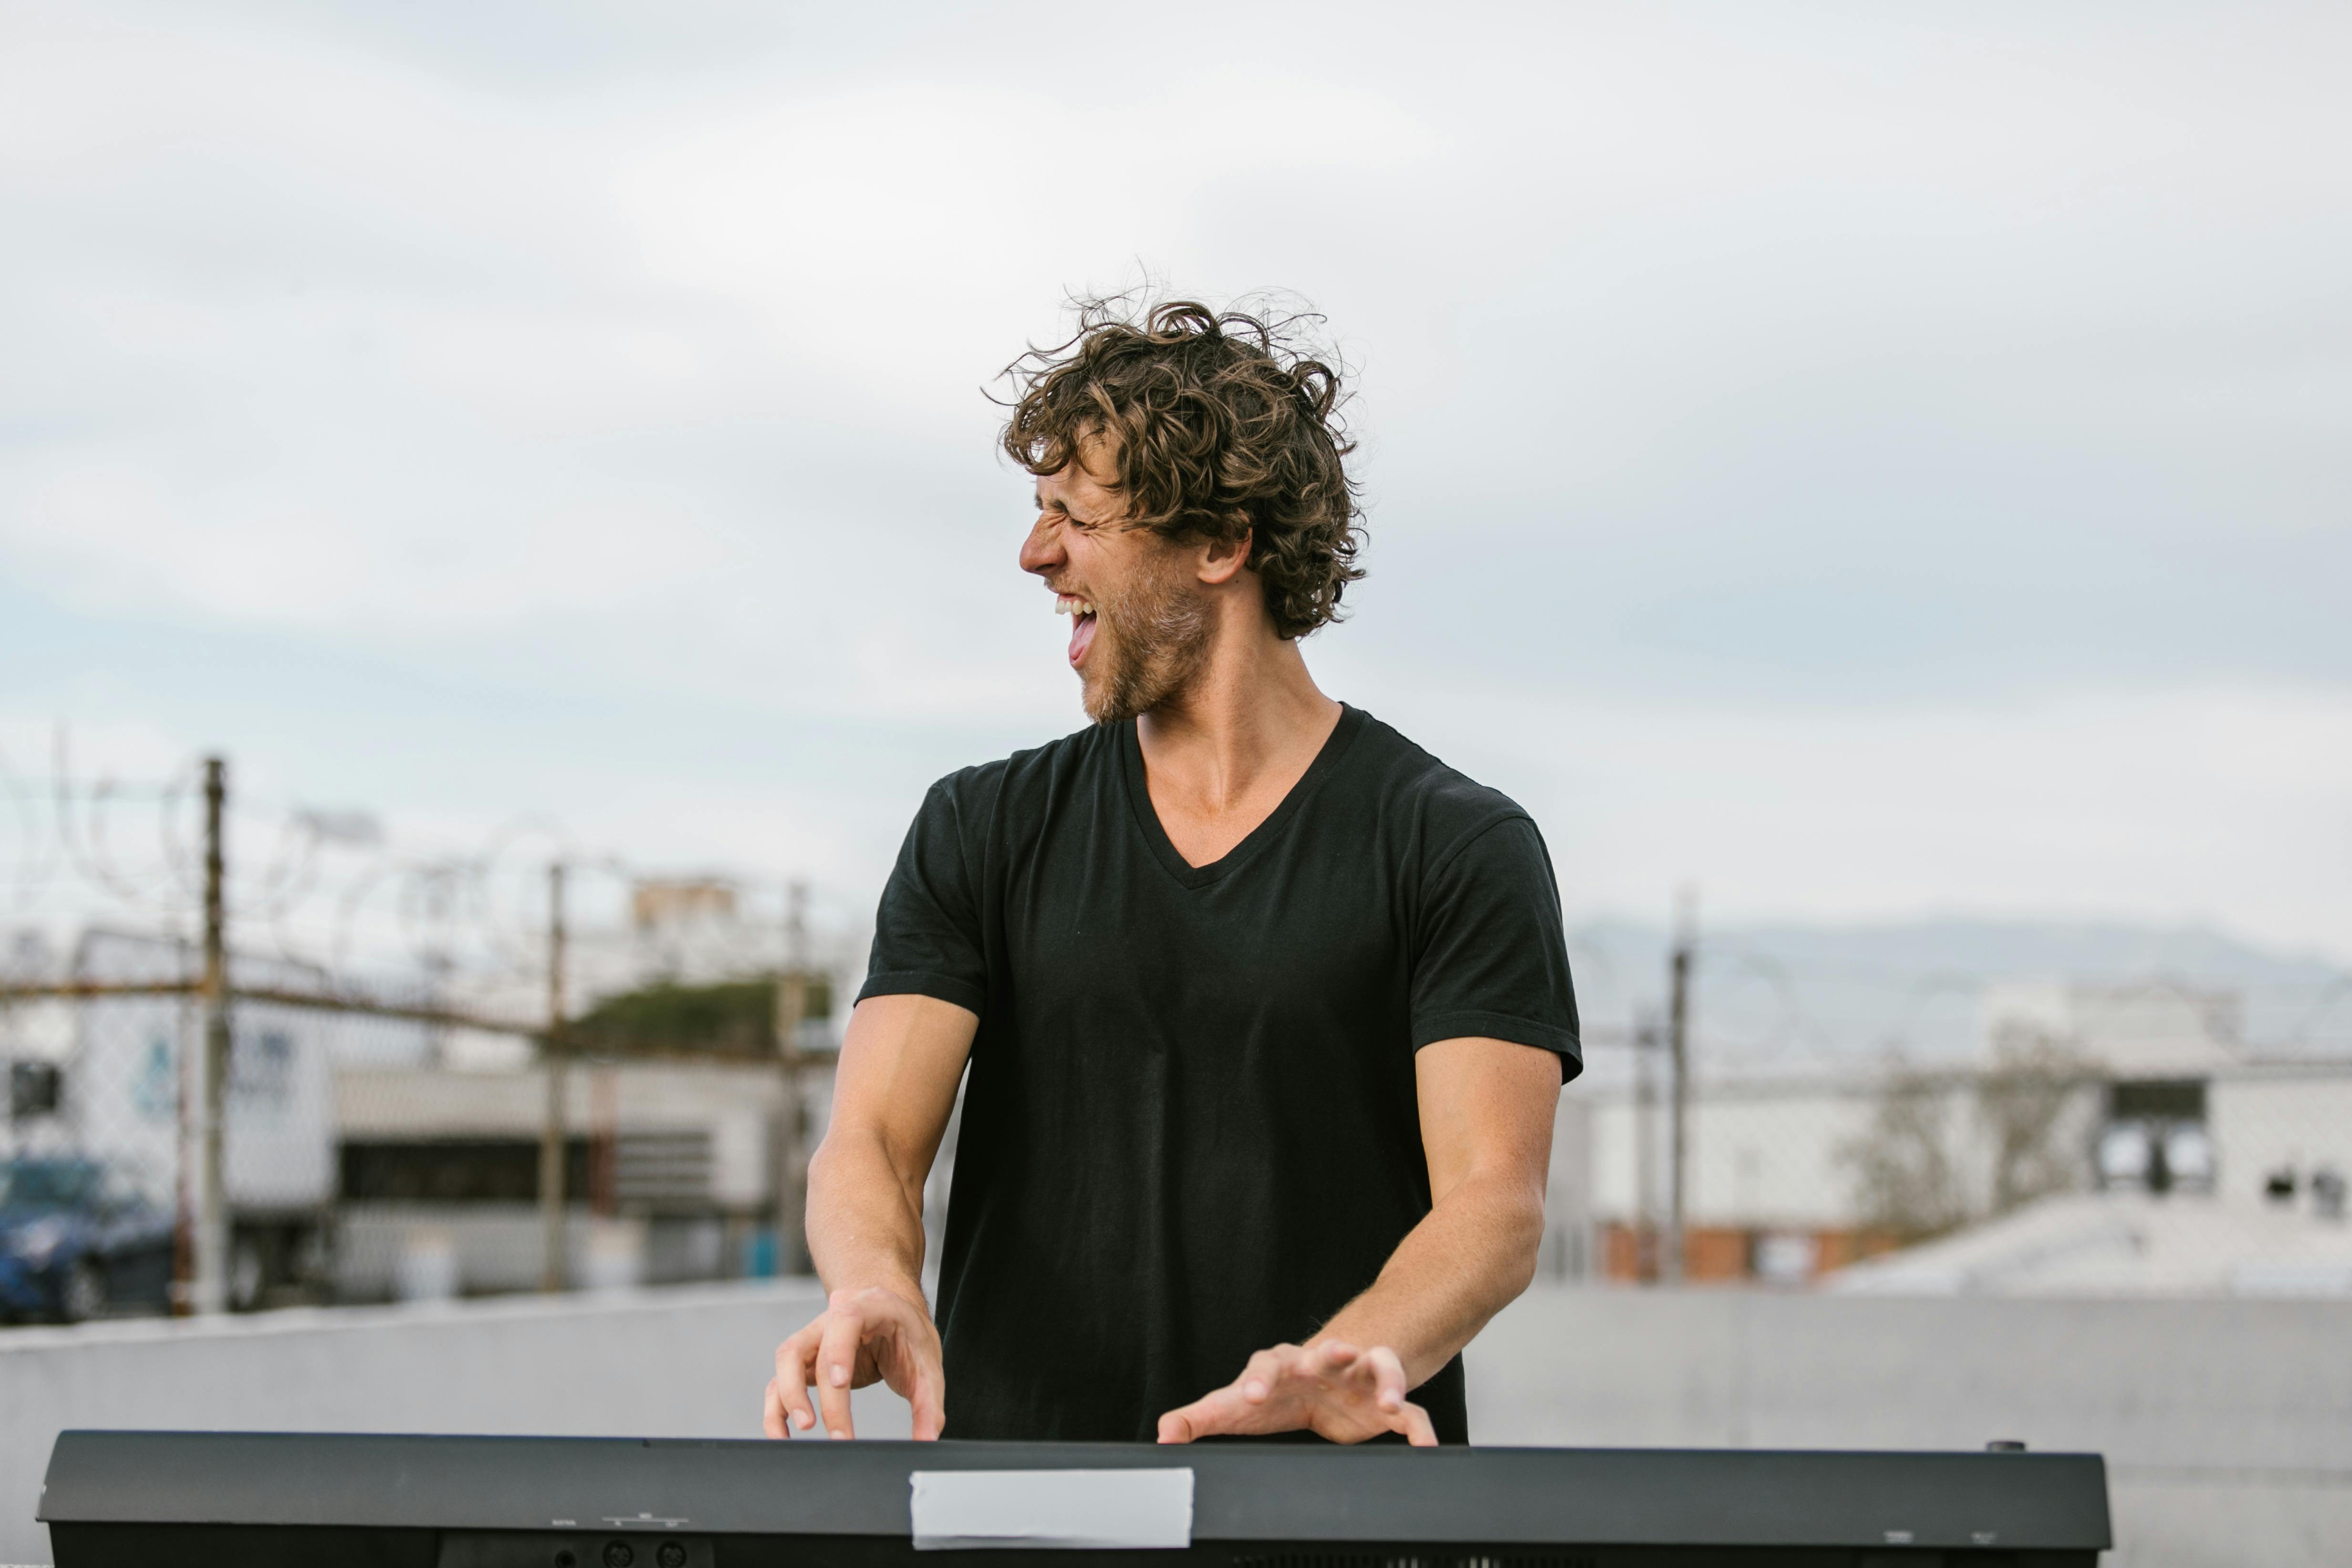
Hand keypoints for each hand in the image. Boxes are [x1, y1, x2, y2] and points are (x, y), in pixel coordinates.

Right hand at [764, 1284, 944, 1439]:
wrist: (893, 1317)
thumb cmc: (909, 1336)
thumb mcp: (928, 1365)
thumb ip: (929, 1404)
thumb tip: (927, 1439)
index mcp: (870, 1305)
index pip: (846, 1319)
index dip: (838, 1351)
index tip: (839, 1384)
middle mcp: (834, 1315)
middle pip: (815, 1349)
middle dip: (825, 1398)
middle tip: (841, 1435)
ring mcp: (815, 1335)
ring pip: (787, 1359)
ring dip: (788, 1398)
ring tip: (804, 1429)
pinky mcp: (805, 1358)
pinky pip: (781, 1380)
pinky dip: (778, 1408)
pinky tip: (783, 1434)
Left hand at [1155, 1340, 1436, 1446]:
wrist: (1326, 1383)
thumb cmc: (1278, 1393)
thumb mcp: (1239, 1405)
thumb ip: (1200, 1418)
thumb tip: (1163, 1434)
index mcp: (1284, 1365)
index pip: (1267, 1363)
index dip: (1258, 1377)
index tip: (1249, 1395)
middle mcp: (1323, 1363)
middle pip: (1324, 1351)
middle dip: (1324, 1355)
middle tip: (1322, 1360)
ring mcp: (1357, 1378)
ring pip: (1376, 1367)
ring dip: (1383, 1379)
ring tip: (1386, 1400)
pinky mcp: (1383, 1402)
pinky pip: (1409, 1412)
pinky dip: (1419, 1426)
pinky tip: (1426, 1446)